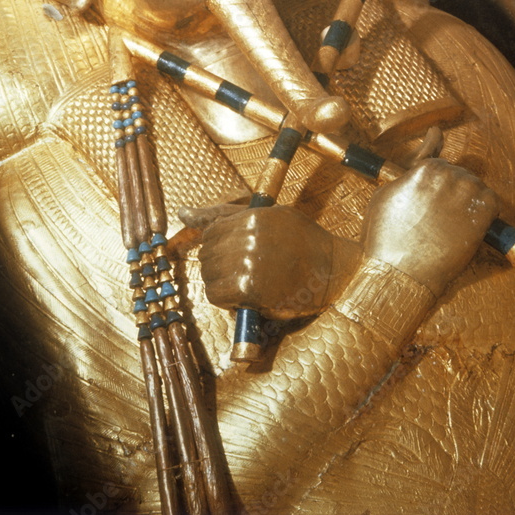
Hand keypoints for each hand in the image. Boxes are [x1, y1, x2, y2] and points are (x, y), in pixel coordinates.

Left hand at [187, 203, 333, 320]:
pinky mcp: (248, 288)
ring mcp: (247, 262)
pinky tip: (246, 299)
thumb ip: (226, 215)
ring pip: (210, 276)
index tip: (232, 257)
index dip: (219, 248)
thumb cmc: (303, 244)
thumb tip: (181, 212)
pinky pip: (217, 295)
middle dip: (219, 267)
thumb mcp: (271, 217)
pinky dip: (226, 301)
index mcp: (252, 218)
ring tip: (247, 285)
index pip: (212, 232)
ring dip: (223, 285)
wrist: (333, 272)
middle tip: (242, 274)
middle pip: (208, 255)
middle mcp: (247, 237)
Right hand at [361, 159, 498, 296]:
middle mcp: (448, 176)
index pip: (441, 165)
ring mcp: (467, 194)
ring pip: (477, 187)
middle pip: (460, 175)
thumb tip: (412, 176)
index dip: (439, 183)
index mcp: (425, 169)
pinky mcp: (483, 214)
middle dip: (454, 191)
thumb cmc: (388, 236)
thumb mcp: (383, 196)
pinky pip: (493, 203)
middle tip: (446, 212)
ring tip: (457, 220)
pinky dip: (488, 211)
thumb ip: (403, 180)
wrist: (403, 270)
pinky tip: (475, 223)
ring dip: (470, 200)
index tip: (438, 196)